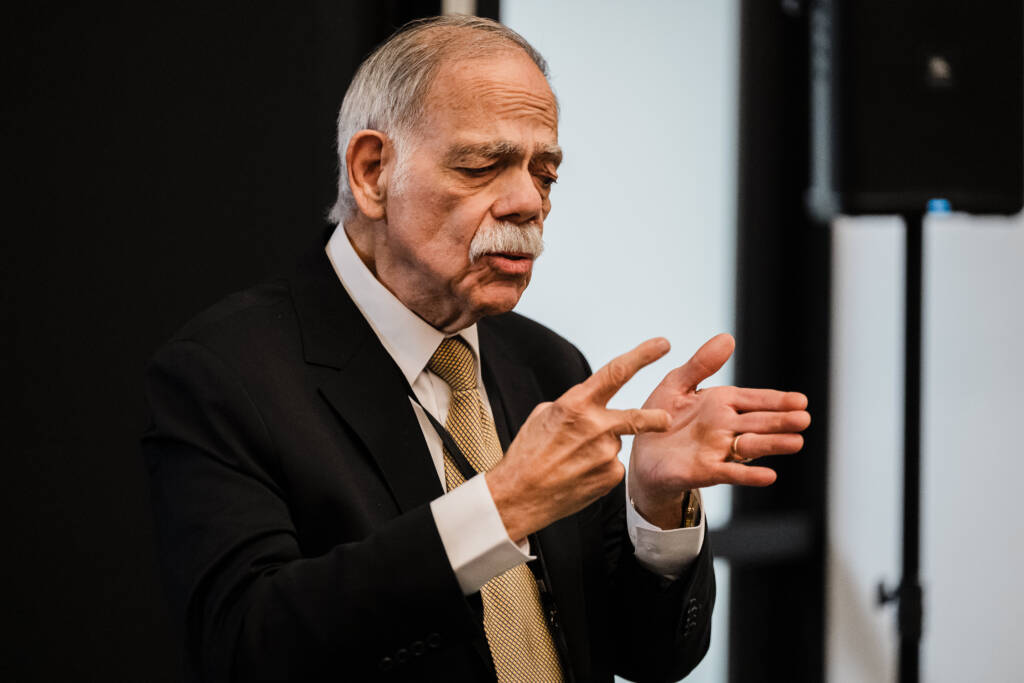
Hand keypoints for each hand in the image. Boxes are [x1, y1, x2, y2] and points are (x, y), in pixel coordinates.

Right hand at [487, 338, 672, 541]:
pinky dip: (599, 468)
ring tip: (572, 461)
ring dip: (600, 448)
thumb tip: (590, 405)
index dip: (642, 356)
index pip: (616, 372)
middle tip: (666, 419)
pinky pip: (613, 466)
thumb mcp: (543, 415)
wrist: (519, 496)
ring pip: (614, 443)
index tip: (663, 344)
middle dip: (655, 418)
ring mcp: (606, 454)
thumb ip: (573, 405)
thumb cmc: (526, 454)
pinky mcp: (611, 477)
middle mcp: (596, 427)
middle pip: (638, 417)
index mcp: (577, 404)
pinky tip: (578, 475)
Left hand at [628, 333, 809, 528]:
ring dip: (772, 444)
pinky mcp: (704, 471)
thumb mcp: (677, 384)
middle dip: (781, 421)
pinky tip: (769, 475)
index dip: (777, 400)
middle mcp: (725, 427)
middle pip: (758, 422)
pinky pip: (729, 472)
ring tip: (796, 442)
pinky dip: (748, 475)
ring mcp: (717, 449)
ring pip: (750, 445)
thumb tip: (728, 338)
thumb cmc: (661, 418)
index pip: (754, 399)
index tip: (801, 400)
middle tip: (805, 419)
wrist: (641, 455)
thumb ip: (701, 364)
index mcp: (721, 403)